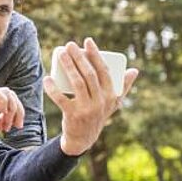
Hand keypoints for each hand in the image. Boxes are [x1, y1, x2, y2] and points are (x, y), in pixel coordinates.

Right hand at [0, 87, 24, 162]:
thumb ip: (1, 119)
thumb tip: (12, 115)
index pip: (9, 98)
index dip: (18, 111)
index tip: (18, 126)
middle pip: (10, 94)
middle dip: (18, 110)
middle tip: (16, 126)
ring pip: (6, 92)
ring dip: (12, 108)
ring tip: (6, 124)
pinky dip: (4, 102)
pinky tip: (2, 113)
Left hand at [43, 38, 138, 155]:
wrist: (83, 139)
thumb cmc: (98, 115)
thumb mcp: (113, 103)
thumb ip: (123, 87)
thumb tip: (134, 70)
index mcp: (111, 96)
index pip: (104, 71)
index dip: (96, 54)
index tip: (87, 41)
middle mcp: (101, 102)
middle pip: (89, 75)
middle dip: (79, 57)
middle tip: (69, 45)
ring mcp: (87, 109)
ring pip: (77, 83)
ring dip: (68, 66)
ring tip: (60, 53)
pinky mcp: (72, 116)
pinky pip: (61, 99)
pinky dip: (53, 88)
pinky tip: (48, 78)